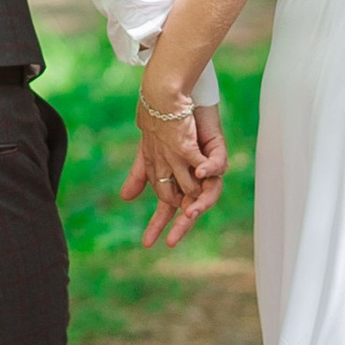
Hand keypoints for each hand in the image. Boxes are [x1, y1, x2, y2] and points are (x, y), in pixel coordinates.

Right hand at [121, 89, 225, 246]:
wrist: (172, 100)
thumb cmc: (163, 127)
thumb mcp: (148, 155)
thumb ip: (141, 177)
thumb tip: (125, 199)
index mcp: (179, 181)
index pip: (170, 209)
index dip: (159, 225)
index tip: (146, 244)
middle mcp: (196, 178)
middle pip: (192, 206)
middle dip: (182, 224)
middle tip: (171, 241)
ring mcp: (207, 164)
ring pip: (210, 192)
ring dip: (200, 202)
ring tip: (190, 211)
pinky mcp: (216, 148)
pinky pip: (219, 163)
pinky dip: (210, 169)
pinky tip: (201, 172)